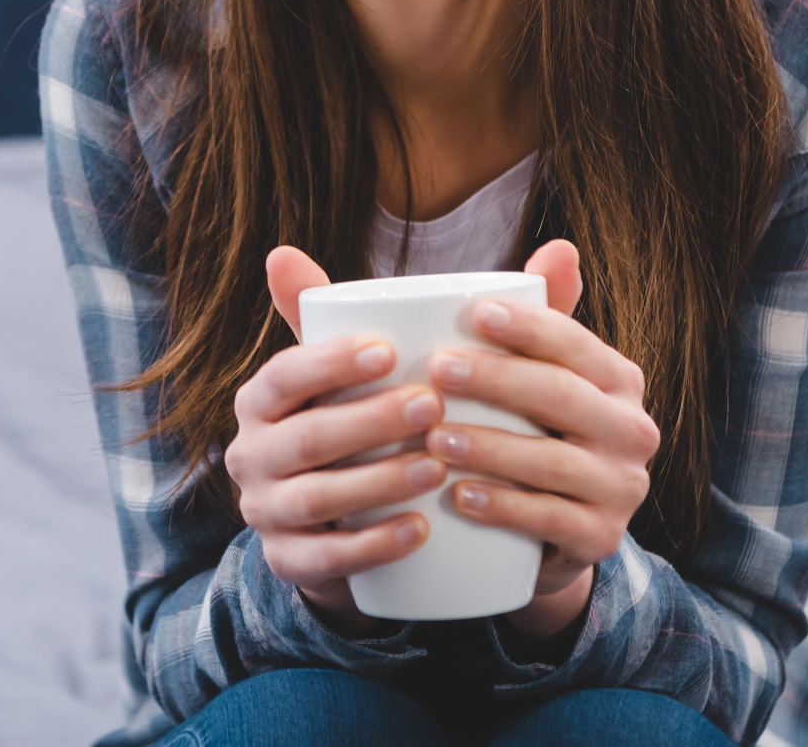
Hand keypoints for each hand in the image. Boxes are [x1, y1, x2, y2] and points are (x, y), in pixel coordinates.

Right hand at [225, 246, 449, 637]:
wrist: (340, 518)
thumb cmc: (367, 421)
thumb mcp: (372, 371)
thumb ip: (430, 312)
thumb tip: (557, 246)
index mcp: (262, 398)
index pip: (283, 374)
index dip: (328, 363)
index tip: (387, 350)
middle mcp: (250, 452)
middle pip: (304, 437)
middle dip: (366, 421)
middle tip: (432, 407)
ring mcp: (265, 511)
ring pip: (314, 499)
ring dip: (374, 482)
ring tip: (436, 468)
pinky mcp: (288, 562)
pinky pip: (323, 559)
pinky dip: (370, 546)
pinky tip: (418, 531)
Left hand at [424, 239, 658, 637]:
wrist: (546, 532)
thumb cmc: (529, 430)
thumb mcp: (534, 374)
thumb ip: (540, 314)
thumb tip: (561, 245)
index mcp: (616, 379)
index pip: (575, 343)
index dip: (528, 326)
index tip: (472, 312)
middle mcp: (632, 430)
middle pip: (562, 397)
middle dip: (498, 380)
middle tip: (435, 370)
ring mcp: (623, 488)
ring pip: (555, 461)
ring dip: (491, 447)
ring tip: (433, 436)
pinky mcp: (601, 538)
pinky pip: (552, 520)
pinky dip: (503, 507)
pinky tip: (458, 497)